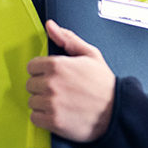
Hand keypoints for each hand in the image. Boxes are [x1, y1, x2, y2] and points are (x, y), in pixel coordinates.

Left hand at [26, 20, 115, 141]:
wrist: (116, 111)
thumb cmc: (103, 84)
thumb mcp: (90, 54)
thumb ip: (67, 38)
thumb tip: (50, 26)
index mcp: (57, 65)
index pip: (32, 66)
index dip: (42, 71)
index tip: (52, 76)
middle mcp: (51, 83)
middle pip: (30, 84)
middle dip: (42, 86)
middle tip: (59, 90)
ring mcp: (51, 103)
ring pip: (32, 101)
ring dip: (42, 103)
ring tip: (59, 102)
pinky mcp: (53, 121)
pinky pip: (34, 118)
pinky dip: (43, 118)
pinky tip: (57, 114)